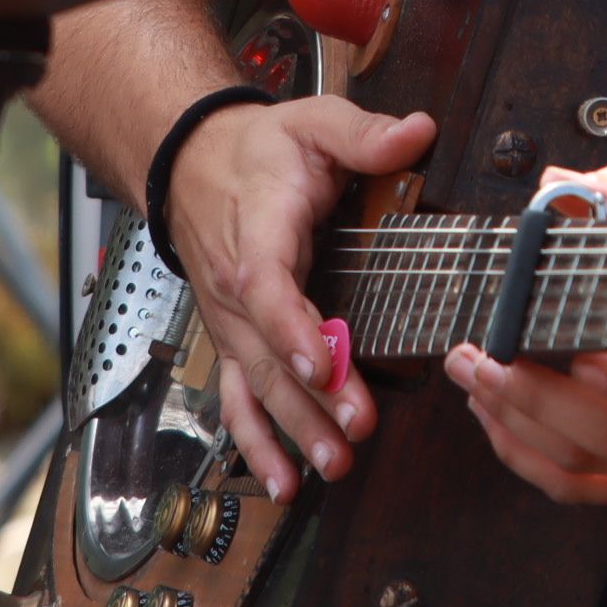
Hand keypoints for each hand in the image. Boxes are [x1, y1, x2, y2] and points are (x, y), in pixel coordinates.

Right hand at [160, 95, 435, 503]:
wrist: (191, 166)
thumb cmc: (255, 152)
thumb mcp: (311, 122)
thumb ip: (364, 133)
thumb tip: (416, 133)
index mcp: (258, 233)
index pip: (267, 287)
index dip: (293, 328)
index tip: (323, 364)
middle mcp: (237, 290)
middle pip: (269, 354)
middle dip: (311, 402)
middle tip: (354, 432)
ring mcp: (231, 324)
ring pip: (256, 386)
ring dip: (291, 432)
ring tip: (330, 467)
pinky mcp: (233, 342)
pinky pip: (238, 400)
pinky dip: (255, 445)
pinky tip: (283, 483)